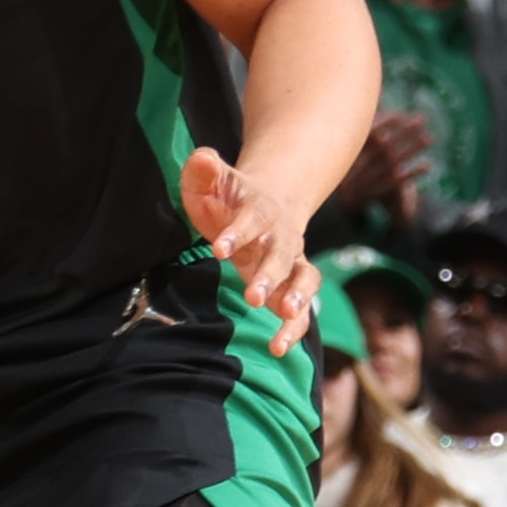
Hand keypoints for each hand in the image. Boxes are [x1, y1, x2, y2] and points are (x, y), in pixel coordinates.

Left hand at [183, 145, 315, 353]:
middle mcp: (282, 237)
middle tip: (254, 296)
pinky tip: (278, 348)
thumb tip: (204, 158)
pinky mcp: (292, 287)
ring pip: (303, 280)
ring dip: (296, 299)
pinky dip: (294, 328)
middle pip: (282, 254)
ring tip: (283, 317)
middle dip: (270, 275)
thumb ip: (205, 170)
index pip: (253, 218)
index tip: (219, 247)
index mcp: (260, 209)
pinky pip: (301, 309)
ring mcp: (292, 263)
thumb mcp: (211, 181)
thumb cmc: (228, 197)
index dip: (238, 232)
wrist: (267, 203)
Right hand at [331, 108, 428, 219]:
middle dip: (403, 132)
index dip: (383, 123)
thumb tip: (374, 93)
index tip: (399, 114)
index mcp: (348, 152)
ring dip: (412, 149)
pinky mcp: (379, 194)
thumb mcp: (356, 144)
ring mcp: (367, 181)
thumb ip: (366, 122)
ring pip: (393, 163)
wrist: (348, 200)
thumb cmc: (355, 163)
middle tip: (421, 119)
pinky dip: (413, 173)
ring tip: (430, 138)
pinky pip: (399, 182)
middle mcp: (356, 166)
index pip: (366, 135)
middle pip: (383, 147)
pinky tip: (428, 165)